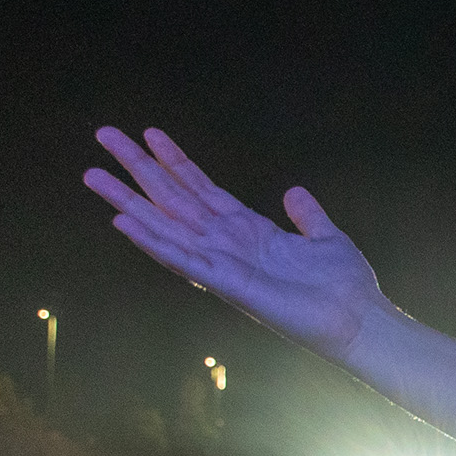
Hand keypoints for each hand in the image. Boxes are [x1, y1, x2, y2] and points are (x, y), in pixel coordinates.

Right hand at [83, 129, 389, 360]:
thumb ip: (306, 215)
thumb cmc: (345, 287)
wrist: (362, 322)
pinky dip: (154, 242)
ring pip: (167, 226)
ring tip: (94, 175)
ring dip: (130, 201)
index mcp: (249, 231)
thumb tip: (294, 191)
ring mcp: (225, 265)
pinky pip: (184, 261)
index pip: (202, 188)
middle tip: (103, 135)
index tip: (149, 133)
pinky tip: (124, 222)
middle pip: (173, 199)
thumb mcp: (325, 238)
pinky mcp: (230, 286)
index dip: (176, 161)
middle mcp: (229, 245)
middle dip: (139, 168)